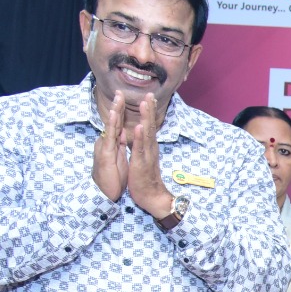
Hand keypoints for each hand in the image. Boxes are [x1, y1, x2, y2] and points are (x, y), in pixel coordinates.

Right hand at [92, 91, 128, 202]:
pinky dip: (113, 127)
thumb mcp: (118, 158)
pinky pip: (110, 139)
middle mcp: (106, 143)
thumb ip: (118, 145)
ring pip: (110, 127)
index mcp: (112, 144)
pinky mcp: (105, 155)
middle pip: (113, 122)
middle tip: (119, 92)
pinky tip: (115, 117)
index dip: (121, 112)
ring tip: (117, 100)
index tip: (124, 99)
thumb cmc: (112, 178)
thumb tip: (120, 134)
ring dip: (114, 113)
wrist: (105, 193)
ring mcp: (105, 148)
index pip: (118, 124)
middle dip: (116, 107)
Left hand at [124, 94, 173, 221]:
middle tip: (149, 94)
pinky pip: (140, 148)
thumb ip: (141, 148)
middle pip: (150, 126)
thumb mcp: (142, 160)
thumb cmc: (144, 180)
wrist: (152, 197)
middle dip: (149, 109)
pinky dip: (140, 137)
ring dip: (146, 118)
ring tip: (145, 104)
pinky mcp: (141, 163)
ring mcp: (147, 155)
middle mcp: (150, 149)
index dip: (148, 112)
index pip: (149, 126)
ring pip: (147, 133)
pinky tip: (140, 127)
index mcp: (148, 147)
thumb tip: (138, 137)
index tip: (148, 98)